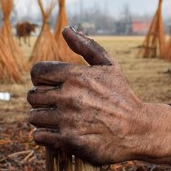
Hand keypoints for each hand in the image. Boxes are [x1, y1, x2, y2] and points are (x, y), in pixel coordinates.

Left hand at [27, 28, 170, 166]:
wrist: (137, 130)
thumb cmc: (122, 96)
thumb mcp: (109, 66)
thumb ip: (86, 46)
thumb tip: (65, 30)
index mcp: (75, 75)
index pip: (37, 72)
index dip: (41, 78)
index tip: (51, 86)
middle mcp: (69, 96)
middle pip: (32, 96)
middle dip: (41, 100)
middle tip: (55, 105)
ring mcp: (68, 119)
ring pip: (34, 117)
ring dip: (43, 119)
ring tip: (58, 120)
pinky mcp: (68, 141)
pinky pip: (39, 136)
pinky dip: (45, 136)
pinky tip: (58, 133)